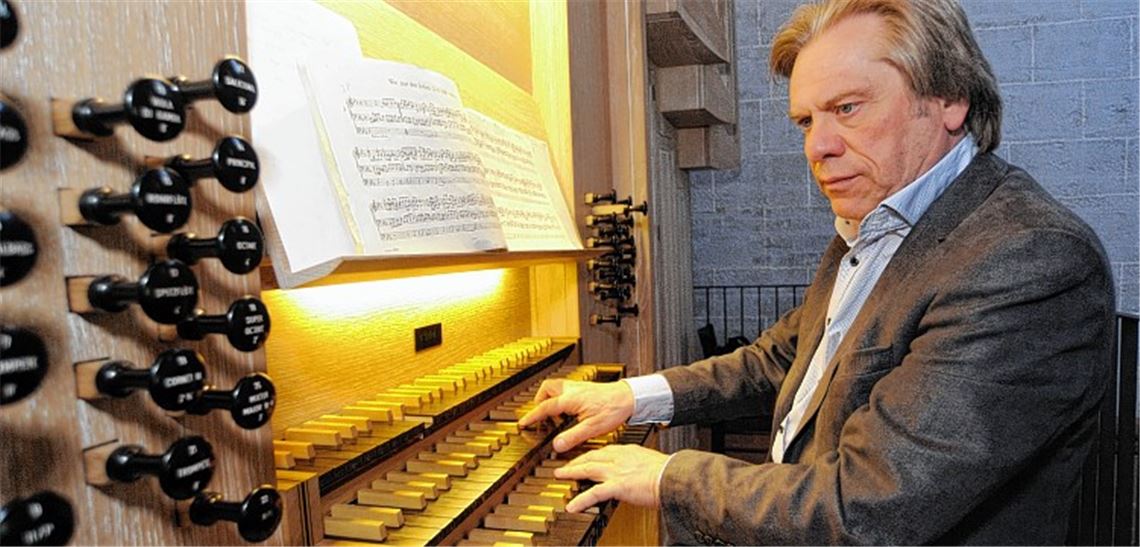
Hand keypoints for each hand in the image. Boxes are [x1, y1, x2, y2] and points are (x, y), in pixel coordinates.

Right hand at [517, 379, 633, 452]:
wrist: (630, 397)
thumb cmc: (614, 409)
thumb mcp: (592, 428)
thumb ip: (572, 437)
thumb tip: (557, 445)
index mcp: (570, 399)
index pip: (545, 407)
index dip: (532, 416)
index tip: (523, 423)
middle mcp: (572, 390)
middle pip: (546, 388)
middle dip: (539, 400)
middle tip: (538, 413)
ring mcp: (579, 387)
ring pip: (556, 386)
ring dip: (549, 396)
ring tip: (551, 411)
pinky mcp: (586, 387)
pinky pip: (566, 388)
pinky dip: (561, 396)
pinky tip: (568, 408)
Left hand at [554, 444, 668, 511]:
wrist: (674, 477)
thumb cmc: (668, 472)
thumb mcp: (650, 461)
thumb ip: (638, 465)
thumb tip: (635, 472)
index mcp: (628, 451)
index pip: (603, 451)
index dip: (590, 454)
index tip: (583, 456)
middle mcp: (620, 458)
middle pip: (591, 457)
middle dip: (576, 461)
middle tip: (564, 464)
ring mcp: (617, 472)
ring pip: (588, 469)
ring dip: (571, 472)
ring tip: (560, 475)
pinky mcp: (617, 486)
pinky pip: (594, 493)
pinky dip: (581, 500)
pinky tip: (572, 506)